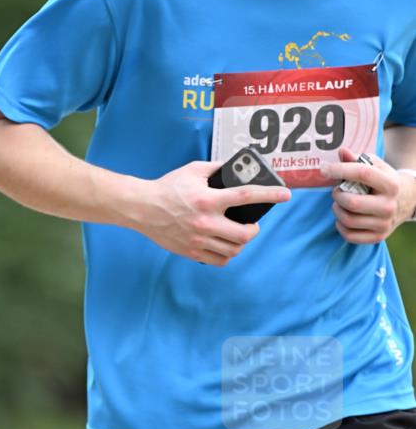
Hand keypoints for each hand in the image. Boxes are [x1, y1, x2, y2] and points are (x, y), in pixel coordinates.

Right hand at [137, 159, 291, 265]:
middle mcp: (206, 221)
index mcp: (208, 199)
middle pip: (244, 234)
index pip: (247, 196)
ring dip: (241, 242)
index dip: (270, 195)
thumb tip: (236, 168)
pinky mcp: (191, 251)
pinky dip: (227, 254)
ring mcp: (198, 239)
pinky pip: (219, 260)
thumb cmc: (168, 187)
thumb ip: (216, 168)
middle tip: (252, 224)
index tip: (286, 195)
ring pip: (234, 250)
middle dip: (254, 229)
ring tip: (238, 235)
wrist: (142, 207)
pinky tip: (225, 246)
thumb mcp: (193, 170)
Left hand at [321, 146, 412, 242]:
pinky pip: (350, 235)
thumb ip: (357, 159)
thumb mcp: (376, 166)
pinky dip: (340, 226)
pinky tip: (343, 216)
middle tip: (336, 191)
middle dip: (337, 195)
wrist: (405, 201)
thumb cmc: (383, 181)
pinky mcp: (378, 237)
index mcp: (390, 184)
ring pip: (348, 220)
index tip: (325, 169)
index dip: (340, 169)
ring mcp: (384, 224)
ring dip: (337, 209)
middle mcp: (389, 206)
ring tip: (339, 203)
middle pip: (352, 203)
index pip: (362, 174)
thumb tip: (342, 152)